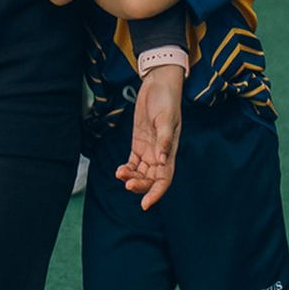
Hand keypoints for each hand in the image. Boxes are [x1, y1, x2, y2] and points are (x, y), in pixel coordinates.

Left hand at [117, 65, 184, 210]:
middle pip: (151, 179)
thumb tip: (161, 161)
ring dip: (131, 178)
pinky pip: (133, 163)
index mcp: (169, 151)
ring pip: (141, 173)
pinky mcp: (139, 144)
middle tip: (126, 185)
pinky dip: (126, 170)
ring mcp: (149, 150)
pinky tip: (119, 171)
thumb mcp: (166, 118)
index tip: (146, 204)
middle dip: (140, 186)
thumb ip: (163, 139)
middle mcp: (160, 154)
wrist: (159, 84)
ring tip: (120, 174)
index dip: (156, 193)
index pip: (165, 179)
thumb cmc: (166, 100)